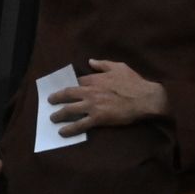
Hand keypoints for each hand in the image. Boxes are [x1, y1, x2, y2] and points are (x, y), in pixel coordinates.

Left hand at [48, 60, 167, 135]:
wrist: (144, 98)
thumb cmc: (134, 82)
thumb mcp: (119, 67)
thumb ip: (103, 64)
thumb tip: (90, 61)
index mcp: (95, 79)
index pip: (77, 82)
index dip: (70, 86)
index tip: (65, 90)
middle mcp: (90, 92)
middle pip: (68, 94)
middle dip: (56, 98)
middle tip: (50, 101)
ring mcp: (92, 106)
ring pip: (69, 110)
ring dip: (58, 114)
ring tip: (52, 118)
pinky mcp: (97, 118)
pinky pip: (79, 125)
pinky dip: (69, 129)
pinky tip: (62, 132)